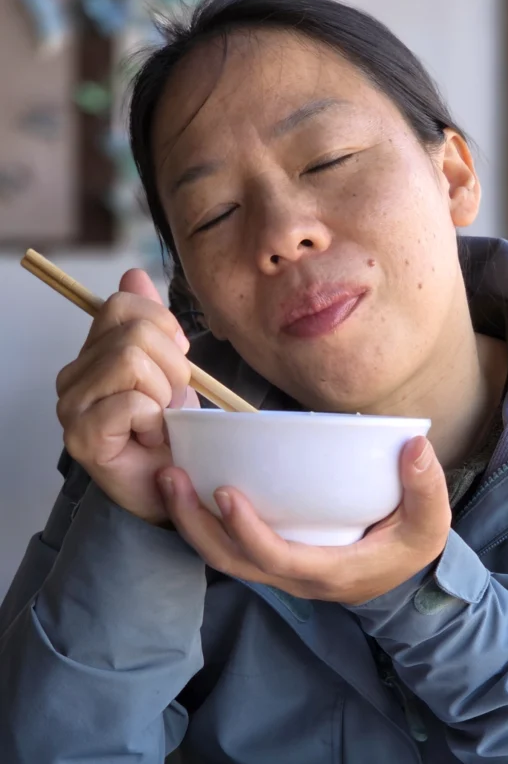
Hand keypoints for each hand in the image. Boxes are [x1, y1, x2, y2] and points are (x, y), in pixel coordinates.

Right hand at [56, 269, 198, 523]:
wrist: (172, 489)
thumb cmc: (172, 435)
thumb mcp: (171, 371)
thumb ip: (152, 324)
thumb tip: (134, 274)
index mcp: (93, 354)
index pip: (121, 306)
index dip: (162, 325)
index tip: (179, 359)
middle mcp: (73, 377)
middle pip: (133, 335)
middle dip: (172, 368)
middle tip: (172, 402)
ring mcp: (72, 407)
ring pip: (132, 363)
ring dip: (164, 395)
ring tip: (162, 421)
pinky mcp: (82, 437)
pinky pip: (133, 404)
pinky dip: (156, 421)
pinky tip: (153, 439)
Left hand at [158, 436, 451, 603]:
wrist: (401, 577)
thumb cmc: (410, 550)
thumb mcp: (430, 524)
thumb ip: (426, 488)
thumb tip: (414, 448)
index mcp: (329, 571)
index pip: (277, 559)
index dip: (246, 531)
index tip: (224, 492)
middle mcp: (294, 578)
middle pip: (231, 562)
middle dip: (195, 525)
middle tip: (171, 476)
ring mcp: (279, 571)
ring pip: (223, 557)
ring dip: (190, 522)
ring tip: (170, 477)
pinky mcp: (271, 558)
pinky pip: (229, 546)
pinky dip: (204, 521)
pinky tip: (190, 483)